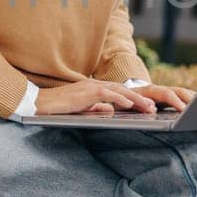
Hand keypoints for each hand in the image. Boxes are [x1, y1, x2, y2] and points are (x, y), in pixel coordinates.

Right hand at [35, 80, 195, 115]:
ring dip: (136, 99)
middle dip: (141, 99)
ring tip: (148, 108)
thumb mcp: (82, 108)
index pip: (120, 93)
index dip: (135, 100)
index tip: (147, 108)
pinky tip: (130, 104)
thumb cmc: (59, 107)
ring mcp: (91, 87)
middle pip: (124, 90)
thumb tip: (109, 110)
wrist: (41, 103)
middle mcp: (96, 85)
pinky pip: (107, 94)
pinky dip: (120, 98)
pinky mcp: (86, 92)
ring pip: (119, 91)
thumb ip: (96, 107)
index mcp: (95, 89)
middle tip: (154, 108)